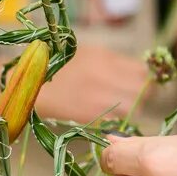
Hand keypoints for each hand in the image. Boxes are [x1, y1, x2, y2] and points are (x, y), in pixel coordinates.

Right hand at [37, 45, 151, 123]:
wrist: (31, 89)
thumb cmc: (59, 68)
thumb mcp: (88, 53)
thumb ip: (114, 61)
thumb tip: (140, 71)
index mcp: (104, 58)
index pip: (142, 70)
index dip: (145, 78)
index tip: (142, 82)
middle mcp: (105, 76)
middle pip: (141, 90)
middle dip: (142, 95)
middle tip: (135, 98)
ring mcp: (99, 98)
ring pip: (133, 108)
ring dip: (131, 110)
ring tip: (121, 108)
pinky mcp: (91, 117)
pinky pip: (117, 122)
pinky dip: (117, 122)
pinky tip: (109, 118)